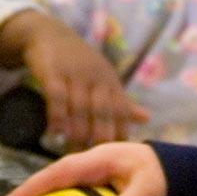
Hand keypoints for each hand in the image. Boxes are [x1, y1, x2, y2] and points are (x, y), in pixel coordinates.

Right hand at [2, 12, 149, 148]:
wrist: (49, 34)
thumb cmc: (80, 62)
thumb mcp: (103, 78)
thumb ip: (121, 101)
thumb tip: (147, 118)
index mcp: (110, 81)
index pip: (121, 110)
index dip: (121, 133)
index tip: (119, 156)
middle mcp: (96, 77)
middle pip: (103, 111)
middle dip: (102, 136)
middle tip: (97, 161)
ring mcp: (74, 74)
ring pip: (80, 107)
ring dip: (78, 131)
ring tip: (75, 153)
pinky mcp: (53, 72)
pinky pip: (56, 96)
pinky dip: (57, 116)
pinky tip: (55, 134)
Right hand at [2, 142, 166, 195]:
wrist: (182, 173)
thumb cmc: (163, 178)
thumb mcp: (146, 195)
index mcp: (97, 160)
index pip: (56, 173)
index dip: (30, 188)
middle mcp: (91, 166)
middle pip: (52, 182)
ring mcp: (95, 177)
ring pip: (62, 191)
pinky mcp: (101, 189)